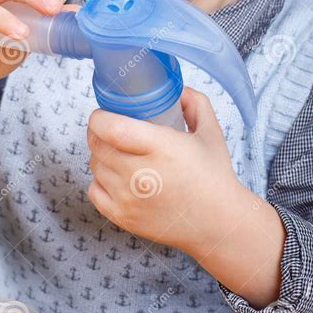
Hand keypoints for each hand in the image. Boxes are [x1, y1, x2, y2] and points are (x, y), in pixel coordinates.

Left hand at [87, 86, 242, 255]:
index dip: (99, 118)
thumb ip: (194, 101)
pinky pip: (94, 191)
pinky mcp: (123, 218)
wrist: (218, 223)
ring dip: (100, 155)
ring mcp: (130, 199)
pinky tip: (116, 175)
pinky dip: (99, 180)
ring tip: (117, 151)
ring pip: (94, 165)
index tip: (104, 113)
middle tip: (109, 129)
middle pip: (98, 145)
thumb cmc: (213, 177)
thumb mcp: (211, 131)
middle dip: (98, 132)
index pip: (112, 128)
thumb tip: (175, 89)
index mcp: (163, 148)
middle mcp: (142, 175)